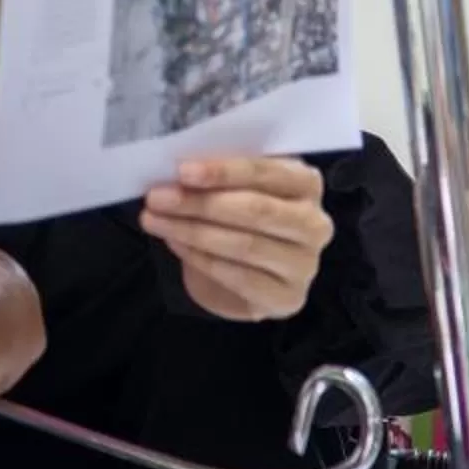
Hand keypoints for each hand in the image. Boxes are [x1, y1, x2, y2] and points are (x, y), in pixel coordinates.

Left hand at [141, 156, 332, 320]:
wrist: (242, 275)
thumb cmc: (237, 218)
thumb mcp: (233, 189)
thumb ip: (219, 177)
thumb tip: (179, 172)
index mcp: (307, 184)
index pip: (268, 172)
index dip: (224, 171)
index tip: (182, 171)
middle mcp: (315, 223)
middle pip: (256, 210)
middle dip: (200, 203)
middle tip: (157, 198)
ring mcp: (305, 264)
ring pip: (244, 245)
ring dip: (191, 231)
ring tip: (154, 220)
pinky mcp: (288, 297)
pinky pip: (239, 277)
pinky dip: (200, 259)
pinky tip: (174, 244)